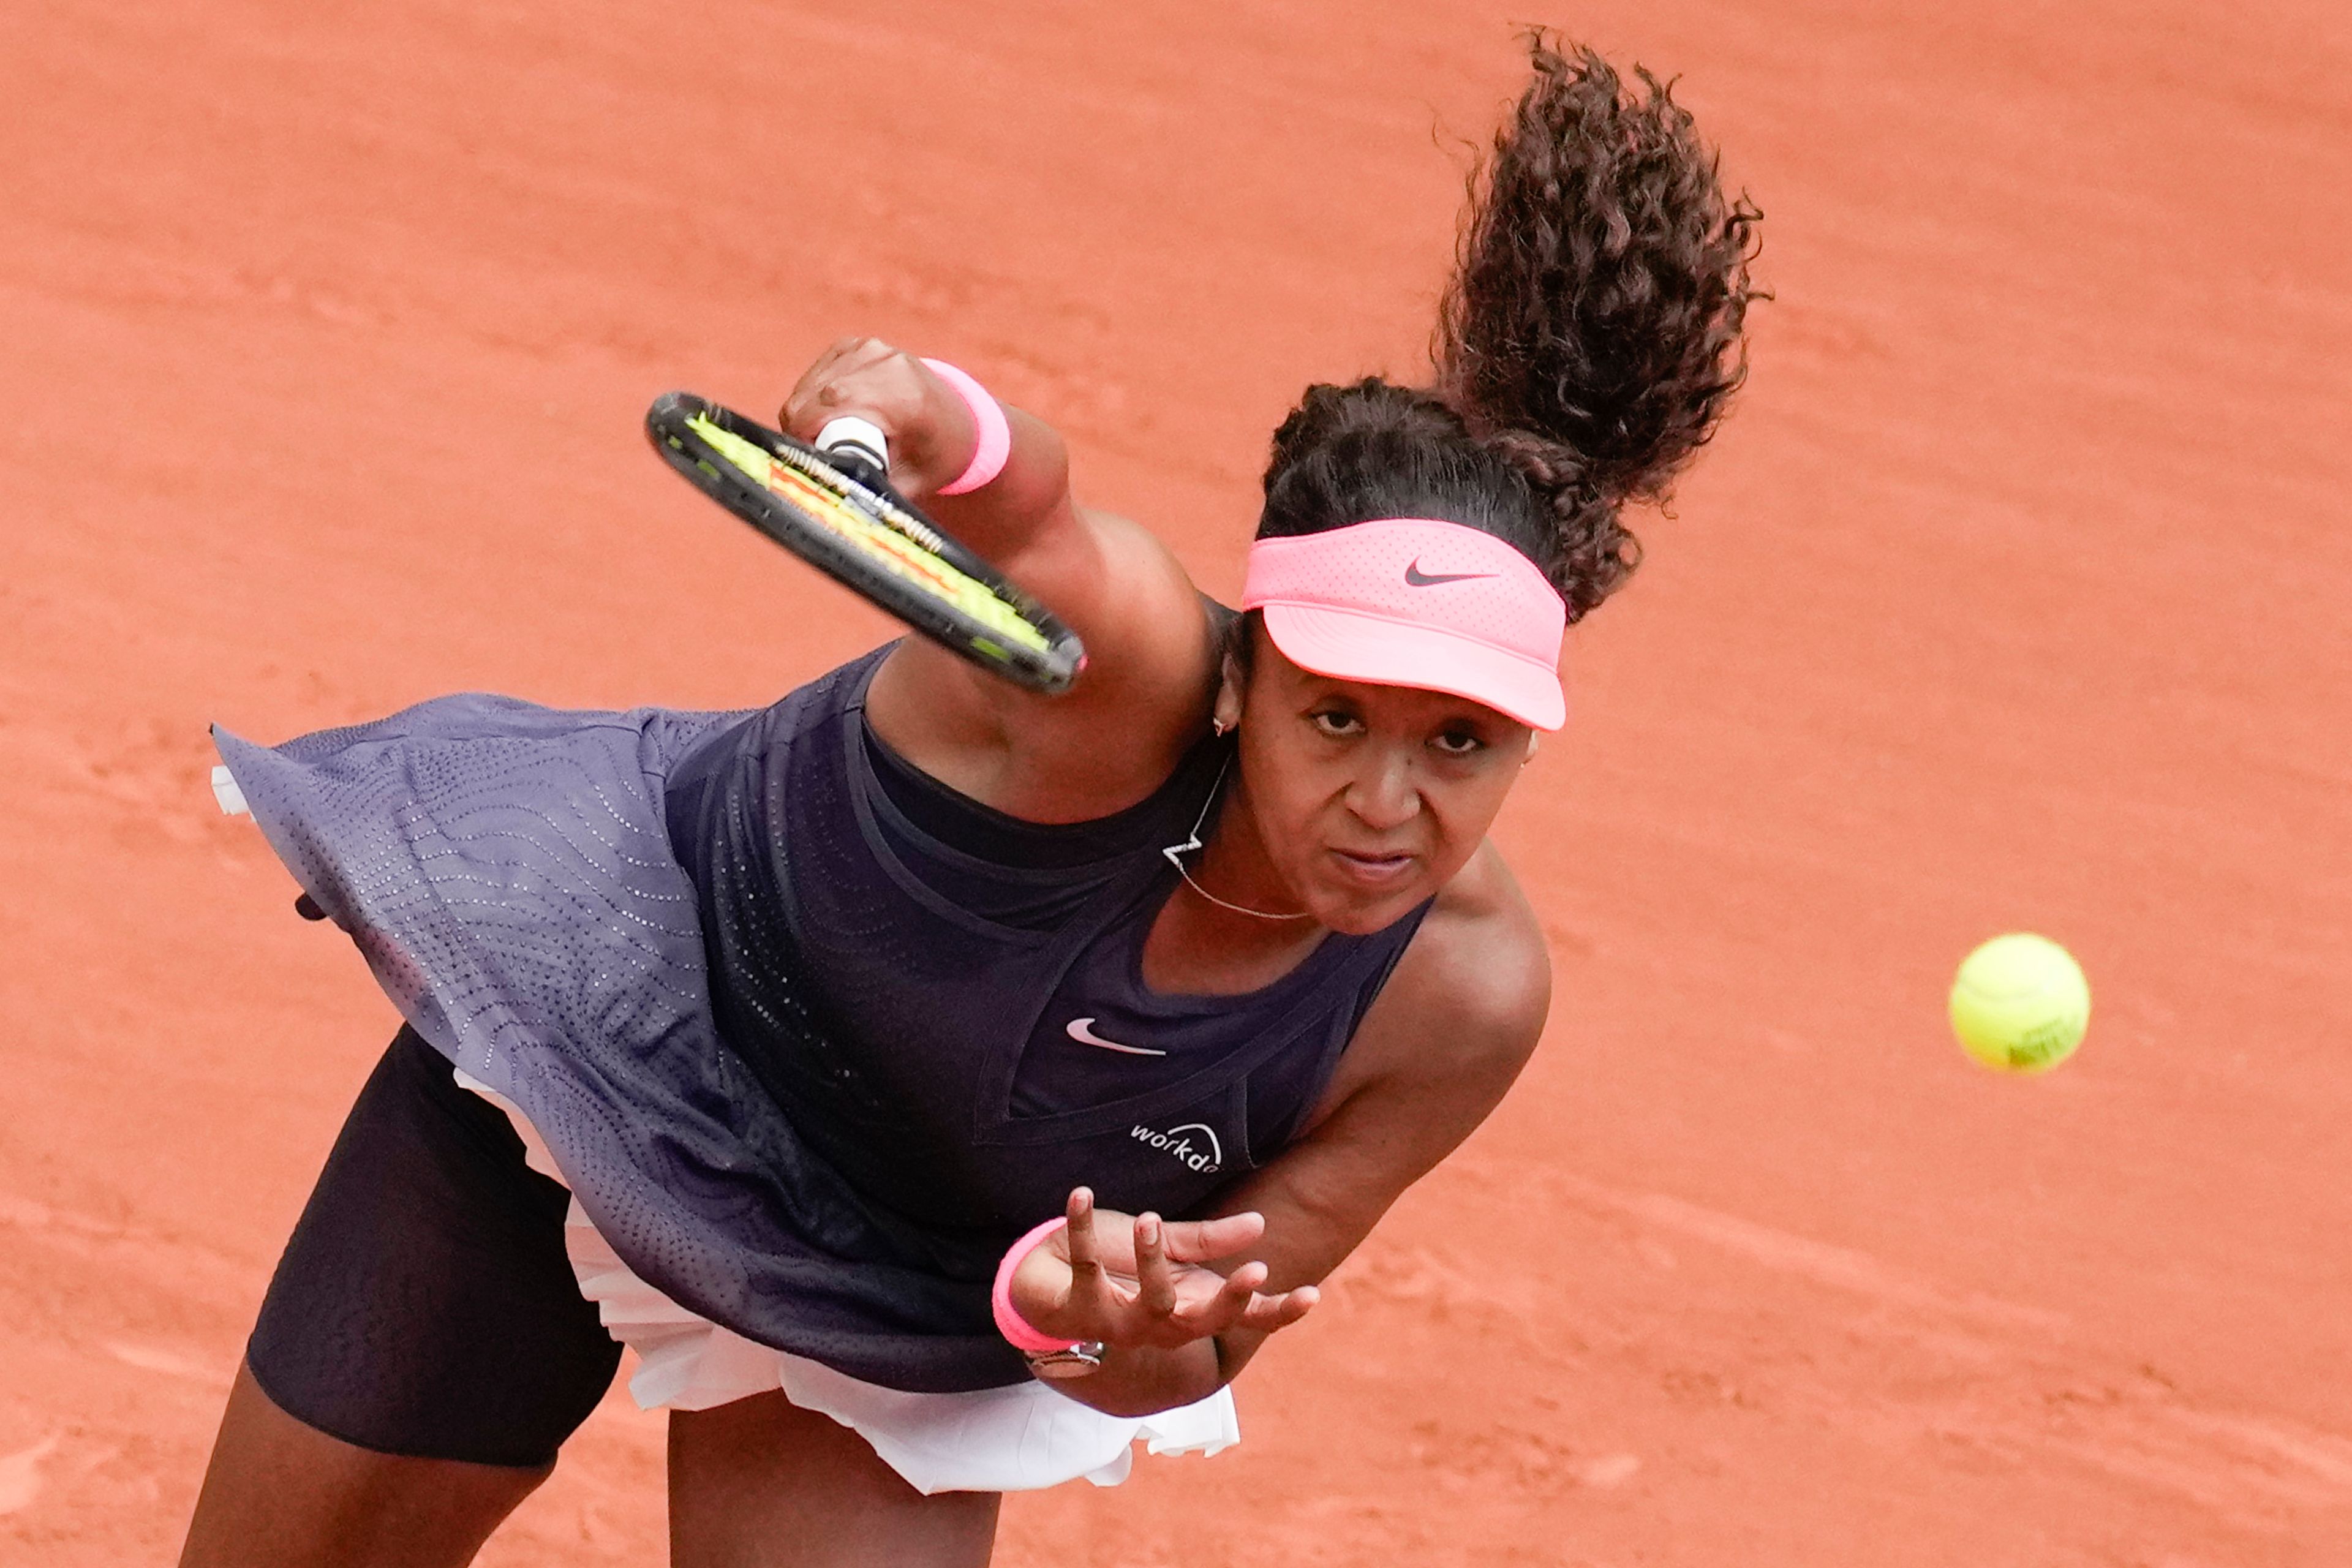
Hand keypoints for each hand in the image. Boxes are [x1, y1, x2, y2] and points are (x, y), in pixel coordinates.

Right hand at [777, 336, 974, 495]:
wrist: (960, 420)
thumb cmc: (936, 456)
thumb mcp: (908, 484)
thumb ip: (869, 491)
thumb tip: (824, 499)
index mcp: (900, 399)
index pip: (823, 412)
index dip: (802, 440)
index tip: (806, 463)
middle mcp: (884, 365)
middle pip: (809, 399)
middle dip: (800, 432)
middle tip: (813, 458)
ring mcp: (870, 350)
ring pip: (807, 387)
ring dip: (803, 415)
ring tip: (824, 440)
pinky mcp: (857, 345)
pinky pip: (815, 374)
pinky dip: (812, 397)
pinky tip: (831, 415)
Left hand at [1010, 1187, 1318, 1352]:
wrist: (1045, 1280)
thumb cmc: (1117, 1267)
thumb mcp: (1169, 1249)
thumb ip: (1210, 1242)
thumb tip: (1261, 1227)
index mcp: (1189, 1306)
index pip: (1242, 1317)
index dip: (1278, 1311)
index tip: (1313, 1295)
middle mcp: (1161, 1325)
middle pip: (1206, 1323)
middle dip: (1231, 1299)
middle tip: (1258, 1269)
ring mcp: (1120, 1323)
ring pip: (1150, 1303)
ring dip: (1151, 1260)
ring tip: (1148, 1217)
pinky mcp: (1078, 1308)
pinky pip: (1084, 1268)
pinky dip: (1079, 1228)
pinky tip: (1079, 1193)